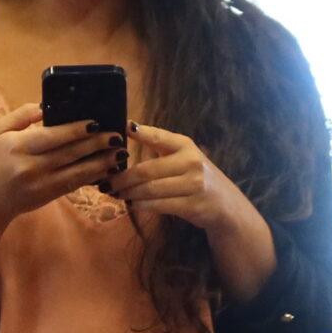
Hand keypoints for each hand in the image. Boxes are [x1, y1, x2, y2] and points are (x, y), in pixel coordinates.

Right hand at [0, 103, 123, 222]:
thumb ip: (22, 115)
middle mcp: (30, 166)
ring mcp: (41, 184)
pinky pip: (75, 184)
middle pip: (69, 153)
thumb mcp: (0, 131)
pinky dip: (93, 176)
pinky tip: (108, 169)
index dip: (76, 130)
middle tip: (116, 136)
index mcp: (18, 147)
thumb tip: (45, 106)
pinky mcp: (49, 195)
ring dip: (101, 162)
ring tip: (120, 153)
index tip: (95, 123)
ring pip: (76, 171)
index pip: (52, 137)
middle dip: (96, 144)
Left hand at [109, 123, 256, 236]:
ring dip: (128, 193)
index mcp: (186, 146)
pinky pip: (158, 205)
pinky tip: (131, 204)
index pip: (160, 137)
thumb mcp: (184, 157)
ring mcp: (193, 185)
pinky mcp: (192, 206)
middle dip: (122, 178)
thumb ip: (160, 148)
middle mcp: (191, 162)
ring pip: (150, 189)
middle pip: (147, 170)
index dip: (141, 132)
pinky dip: (141, 205)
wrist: (226, 205)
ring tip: (114, 193)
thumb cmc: (196, 179)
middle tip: (105, 182)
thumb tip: (127, 132)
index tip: (124, 126)